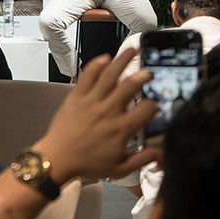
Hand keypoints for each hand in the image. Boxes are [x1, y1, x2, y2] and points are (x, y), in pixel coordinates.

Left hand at [35, 49, 160, 181]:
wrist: (59, 158)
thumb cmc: (87, 163)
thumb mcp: (119, 168)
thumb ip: (142, 159)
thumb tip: (160, 152)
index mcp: (121, 128)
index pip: (147, 109)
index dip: (155, 106)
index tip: (155, 105)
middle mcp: (108, 111)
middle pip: (130, 86)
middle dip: (142, 76)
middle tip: (148, 72)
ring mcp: (91, 101)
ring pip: (109, 75)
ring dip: (122, 61)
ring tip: (131, 51)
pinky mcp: (76, 96)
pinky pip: (87, 75)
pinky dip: (96, 64)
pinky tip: (105, 58)